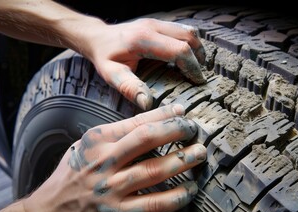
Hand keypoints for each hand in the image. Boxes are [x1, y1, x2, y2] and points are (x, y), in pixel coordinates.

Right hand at [22, 104, 206, 211]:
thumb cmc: (70, 176)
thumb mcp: (86, 147)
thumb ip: (113, 136)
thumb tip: (149, 124)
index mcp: (96, 141)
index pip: (136, 122)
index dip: (164, 115)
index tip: (181, 112)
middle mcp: (104, 162)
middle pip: (148, 139)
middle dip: (177, 131)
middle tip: (193, 130)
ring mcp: (111, 189)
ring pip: (155, 170)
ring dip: (183, 160)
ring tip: (199, 153)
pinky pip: (154, 203)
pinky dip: (177, 196)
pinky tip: (190, 189)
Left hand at [81, 18, 206, 109]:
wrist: (97, 37)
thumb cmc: (104, 57)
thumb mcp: (112, 75)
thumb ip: (130, 88)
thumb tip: (148, 104)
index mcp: (143, 39)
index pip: (179, 50)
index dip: (192, 66)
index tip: (197, 81)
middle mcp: (152, 26)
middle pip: (188, 37)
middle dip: (199, 57)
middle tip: (200, 76)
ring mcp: (156, 22)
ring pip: (187, 31)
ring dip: (196, 48)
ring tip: (197, 66)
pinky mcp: (157, 23)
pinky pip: (181, 29)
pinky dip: (189, 42)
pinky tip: (187, 56)